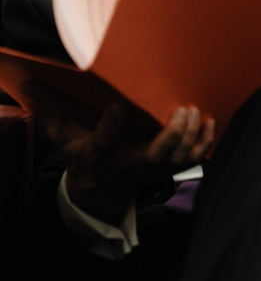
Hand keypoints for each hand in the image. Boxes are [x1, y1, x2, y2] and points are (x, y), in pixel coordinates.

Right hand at [21, 80, 214, 222]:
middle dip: (172, 135)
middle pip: (155, 154)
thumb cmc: (82, 159)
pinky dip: (203, 145)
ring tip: (198, 113)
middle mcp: (128, 163)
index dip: (111, 126)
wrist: (97, 195)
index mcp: (101, 153)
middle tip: (182, 109)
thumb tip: (32, 85)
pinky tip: (209, 124)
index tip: (118, 105)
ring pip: (177, 159)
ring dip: (191, 139)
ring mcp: (150, 169)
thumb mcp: (64, 137)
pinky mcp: (164, 170)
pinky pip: (189, 161)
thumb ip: (52, 110)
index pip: (104, 141)